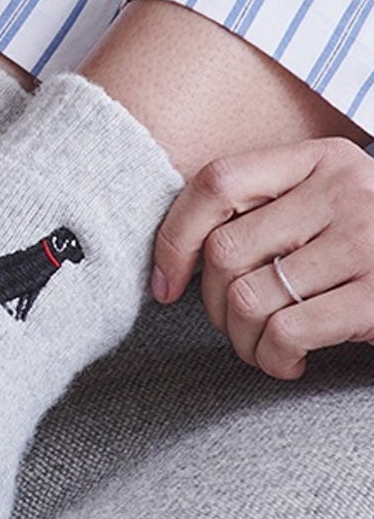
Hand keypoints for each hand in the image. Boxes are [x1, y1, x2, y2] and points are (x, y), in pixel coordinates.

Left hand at [151, 137, 373, 378]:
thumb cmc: (373, 247)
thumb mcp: (331, 203)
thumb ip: (273, 208)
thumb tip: (178, 258)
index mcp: (320, 158)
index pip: (217, 182)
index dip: (174, 236)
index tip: (166, 282)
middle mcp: (342, 191)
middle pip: (225, 249)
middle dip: (212, 303)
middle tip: (234, 325)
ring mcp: (364, 243)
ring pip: (248, 298)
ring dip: (241, 340)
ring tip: (263, 347)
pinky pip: (286, 331)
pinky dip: (273, 357)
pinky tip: (289, 360)